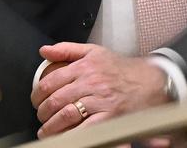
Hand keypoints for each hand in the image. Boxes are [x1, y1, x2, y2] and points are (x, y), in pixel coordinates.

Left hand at [31, 43, 168, 137]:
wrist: (150, 82)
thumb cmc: (121, 69)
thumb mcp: (95, 52)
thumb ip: (67, 49)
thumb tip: (44, 51)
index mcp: (86, 66)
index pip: (51, 81)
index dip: (38, 94)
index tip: (37, 101)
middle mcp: (92, 82)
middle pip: (56, 100)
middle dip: (43, 112)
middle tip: (42, 116)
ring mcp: (100, 100)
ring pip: (66, 115)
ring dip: (51, 126)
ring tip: (47, 130)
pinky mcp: (109, 117)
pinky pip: (84, 128)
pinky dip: (70, 135)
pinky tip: (63, 137)